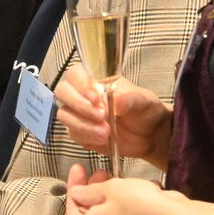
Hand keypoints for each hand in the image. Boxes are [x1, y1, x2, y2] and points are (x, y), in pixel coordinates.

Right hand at [55, 69, 171, 167]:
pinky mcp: (81, 132)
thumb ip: (129, 99)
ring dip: (83, 124)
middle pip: (63, 92)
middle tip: (101, 116)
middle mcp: (83, 94)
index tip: (96, 98)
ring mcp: (79, 114)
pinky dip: (87, 137)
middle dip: (80, 105)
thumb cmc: (145, 110)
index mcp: (96, 78)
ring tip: (107, 132)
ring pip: (65, 115)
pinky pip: (73, 134)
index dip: (82, 85)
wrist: (150, 135)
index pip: (76, 75)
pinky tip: (104, 139)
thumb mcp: (143, 101)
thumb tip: (116, 99)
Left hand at [65, 163, 188, 214]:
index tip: (78, 167)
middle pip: (89, 211)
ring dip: (108, 192)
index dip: (72, 186)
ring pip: (106, 212)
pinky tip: (135, 186)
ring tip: (117, 176)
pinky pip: (123, 214)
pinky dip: (124, 199)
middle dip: (91, 189)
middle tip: (100, 171)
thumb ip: (89, 191)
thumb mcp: (110, 188)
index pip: (71, 209)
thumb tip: (76, 193)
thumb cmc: (138, 202)